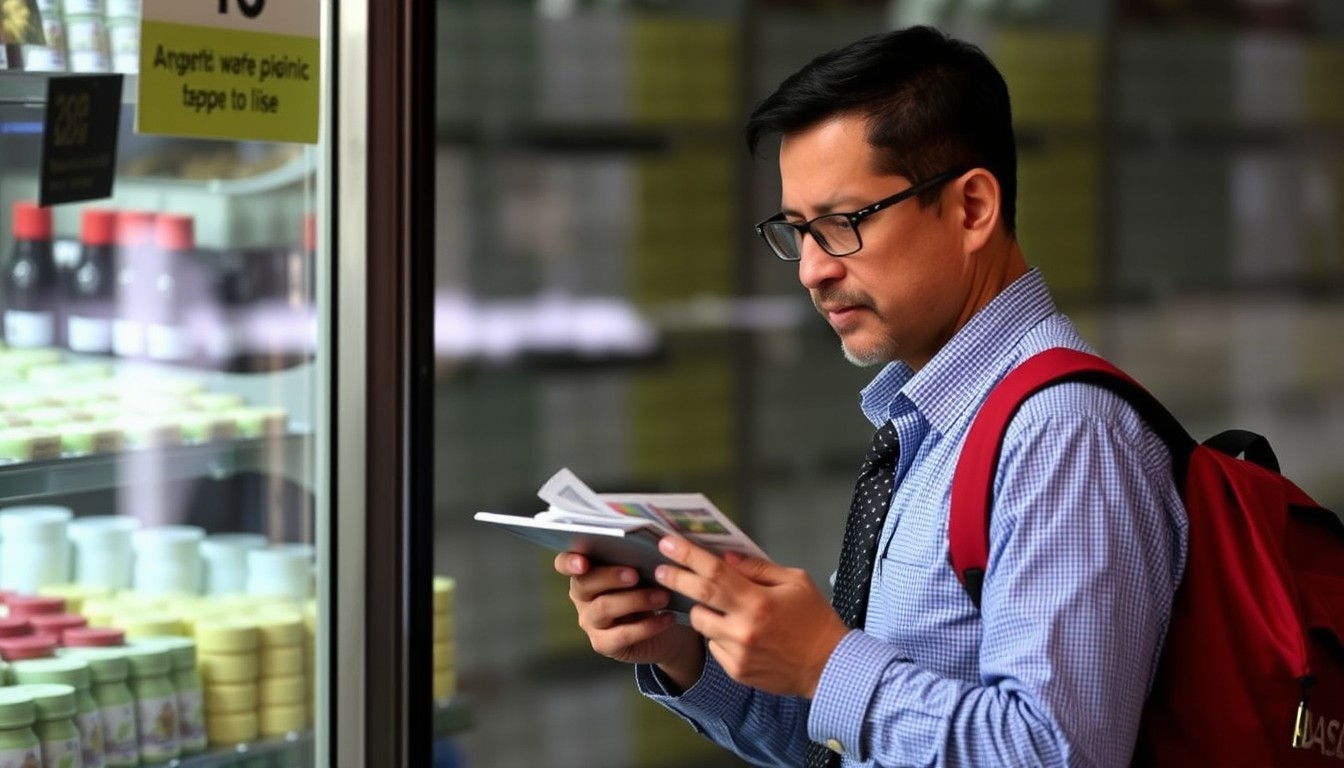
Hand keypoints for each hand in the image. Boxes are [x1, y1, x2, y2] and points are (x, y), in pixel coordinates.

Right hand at [554, 552, 703, 684]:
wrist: (663, 628)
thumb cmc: (648, 588)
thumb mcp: (643, 570)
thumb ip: (636, 556)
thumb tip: (650, 542)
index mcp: (585, 571)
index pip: (564, 563)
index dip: (569, 561)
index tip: (583, 562)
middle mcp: (582, 597)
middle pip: (585, 584)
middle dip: (610, 576)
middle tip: (636, 574)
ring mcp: (590, 622)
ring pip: (604, 608)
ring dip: (635, 600)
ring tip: (662, 596)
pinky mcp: (603, 644)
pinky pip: (622, 634)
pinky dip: (648, 626)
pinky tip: (668, 617)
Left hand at [654, 537, 849, 698]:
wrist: (829, 667)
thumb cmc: (815, 620)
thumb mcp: (795, 581)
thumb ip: (758, 568)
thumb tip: (727, 557)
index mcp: (759, 602)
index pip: (714, 573)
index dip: (688, 556)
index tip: (668, 544)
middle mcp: (743, 628)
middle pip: (698, 598)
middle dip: (675, 579)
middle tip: (661, 569)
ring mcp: (737, 652)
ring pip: (702, 623)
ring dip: (704, 610)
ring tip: (725, 608)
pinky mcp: (735, 670)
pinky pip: (714, 645)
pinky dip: (720, 635)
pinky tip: (742, 634)